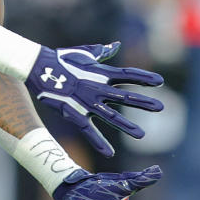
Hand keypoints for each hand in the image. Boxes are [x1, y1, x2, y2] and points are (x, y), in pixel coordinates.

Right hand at [29, 41, 162, 156]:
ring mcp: (86, 102)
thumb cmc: (61, 58)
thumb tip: (115, 45)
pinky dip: (99, 142)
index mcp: (101, 72)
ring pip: (111, 116)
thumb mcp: (84, 53)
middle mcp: (97, 88)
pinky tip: (109, 153)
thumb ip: (102, 52)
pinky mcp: (74, 113)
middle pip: (125, 96)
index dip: (144, 78)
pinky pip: (89, 130)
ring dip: (127, 126)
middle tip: (161, 107)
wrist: (39, 67)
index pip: (128, 74)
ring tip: (142, 135)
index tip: (160, 81)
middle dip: (143, 102)